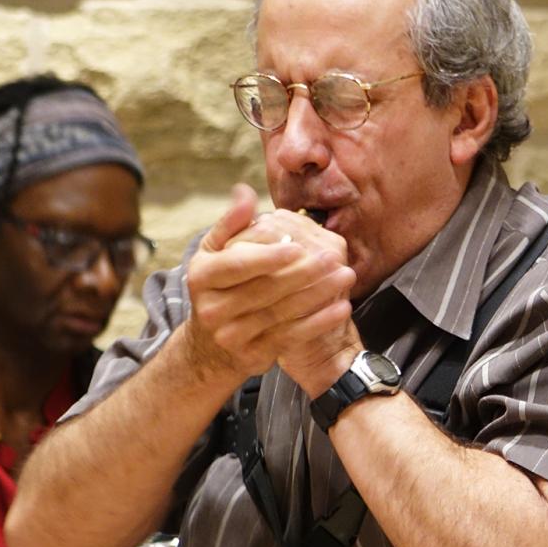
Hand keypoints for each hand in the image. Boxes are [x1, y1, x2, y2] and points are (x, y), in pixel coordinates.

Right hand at [225, 205, 361, 395]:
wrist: (211, 347)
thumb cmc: (219, 286)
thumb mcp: (214, 253)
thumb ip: (231, 223)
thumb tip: (244, 191)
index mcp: (201, 276)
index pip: (237, 265)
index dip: (267, 256)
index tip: (297, 245)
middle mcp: (211, 309)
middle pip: (264, 289)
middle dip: (303, 273)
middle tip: (334, 257)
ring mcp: (231, 336)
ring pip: (281, 313)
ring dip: (318, 294)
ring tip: (346, 276)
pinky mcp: (253, 355)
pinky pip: (291, 336)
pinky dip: (319, 322)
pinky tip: (341, 306)